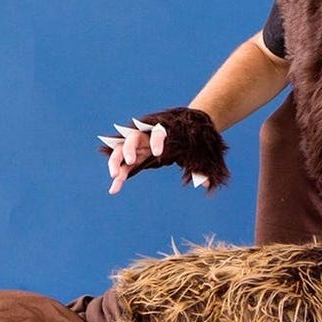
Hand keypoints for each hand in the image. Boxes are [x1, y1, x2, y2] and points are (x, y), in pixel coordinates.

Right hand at [99, 112, 220, 194]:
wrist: (183, 132)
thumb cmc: (189, 143)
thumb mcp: (195, 154)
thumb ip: (198, 168)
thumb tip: (207, 183)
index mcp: (163, 132)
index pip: (158, 133)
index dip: (157, 141)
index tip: (158, 153)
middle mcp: (147, 136)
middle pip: (132, 138)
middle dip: (129, 148)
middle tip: (130, 162)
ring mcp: (138, 146)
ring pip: (121, 150)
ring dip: (116, 162)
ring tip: (115, 177)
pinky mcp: (134, 155)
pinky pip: (123, 164)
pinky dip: (119, 176)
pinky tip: (114, 190)